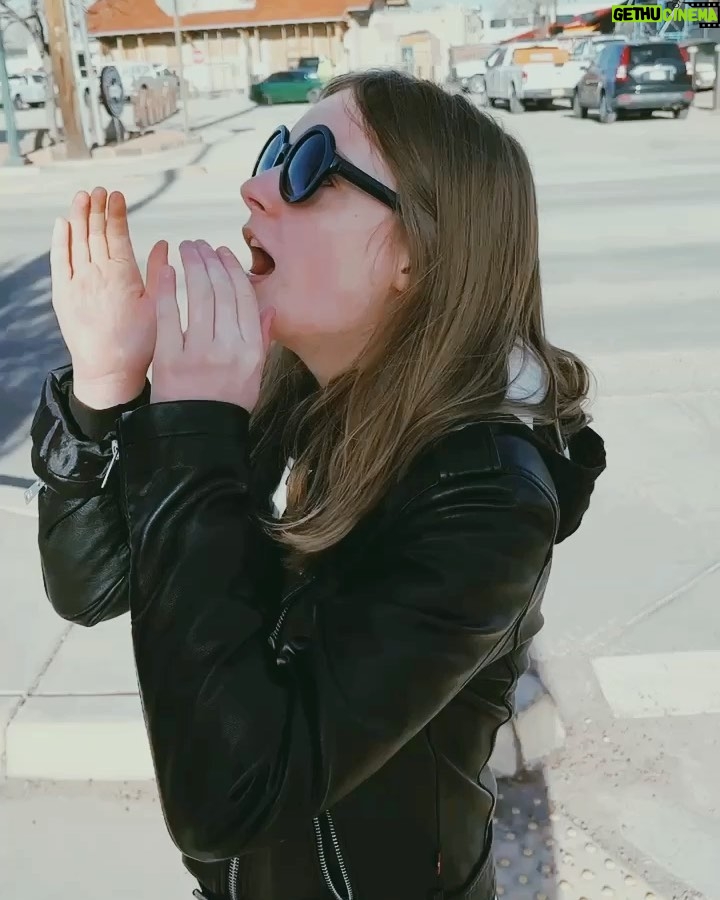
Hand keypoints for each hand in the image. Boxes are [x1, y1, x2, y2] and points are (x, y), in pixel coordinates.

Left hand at [50, 187, 167, 407]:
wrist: (108, 370)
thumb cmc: (139, 344)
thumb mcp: (158, 307)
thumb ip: (160, 272)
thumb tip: (163, 244)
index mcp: (123, 276)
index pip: (117, 234)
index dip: (116, 212)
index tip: (116, 195)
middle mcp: (97, 274)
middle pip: (95, 233)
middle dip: (97, 208)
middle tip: (99, 190)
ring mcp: (77, 283)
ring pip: (77, 241)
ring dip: (79, 217)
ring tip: (82, 197)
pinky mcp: (62, 294)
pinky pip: (59, 260)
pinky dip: (60, 240)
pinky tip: (62, 224)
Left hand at [151, 241, 273, 410]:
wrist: (197, 436)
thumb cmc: (226, 404)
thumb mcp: (254, 375)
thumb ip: (262, 341)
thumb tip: (270, 309)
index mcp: (251, 351)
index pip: (245, 299)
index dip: (234, 271)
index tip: (223, 252)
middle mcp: (229, 348)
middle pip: (222, 292)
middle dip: (211, 261)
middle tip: (200, 245)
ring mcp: (200, 353)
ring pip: (199, 297)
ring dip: (193, 266)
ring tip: (186, 249)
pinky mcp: (172, 358)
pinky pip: (170, 315)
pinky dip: (169, 289)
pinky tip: (169, 270)